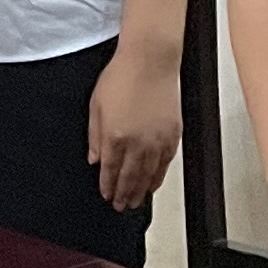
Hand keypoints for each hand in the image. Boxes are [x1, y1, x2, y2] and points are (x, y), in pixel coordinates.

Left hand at [85, 37, 183, 213]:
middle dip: (124, 194)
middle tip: (120, 206)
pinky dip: (158, 177)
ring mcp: (157, 141)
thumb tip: (94, 159)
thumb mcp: (96, 106)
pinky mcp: (173, 135)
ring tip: (135, 201)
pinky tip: (153, 184)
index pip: (110, 170)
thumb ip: (94, 136)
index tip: (106, 195)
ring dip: (141, 191)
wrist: (150, 61)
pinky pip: (165, 164)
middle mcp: (138, 143)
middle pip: (130, 178)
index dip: (108, 186)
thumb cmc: (121, 77)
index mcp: (115, 136)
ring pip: (149, 175)